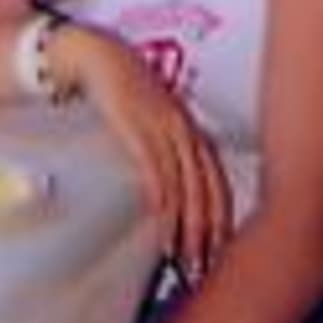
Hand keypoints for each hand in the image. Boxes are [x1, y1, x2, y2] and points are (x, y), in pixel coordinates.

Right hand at [53, 26, 232, 276]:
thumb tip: (175, 194)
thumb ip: (170, 154)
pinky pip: (153, 165)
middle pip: (206, 190)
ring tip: (177, 254)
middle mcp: (186, 131)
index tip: (218, 256)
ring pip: (182, 184)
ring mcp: (163, 127)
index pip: (219, 187)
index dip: (221, 223)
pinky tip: (158, 216)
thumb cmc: (127, 94)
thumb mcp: (156, 124)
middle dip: (205, 233)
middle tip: (201, 266)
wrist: (100, 56)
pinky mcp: (136, 124)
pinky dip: (159, 192)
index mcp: (195, 134)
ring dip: (182, 223)